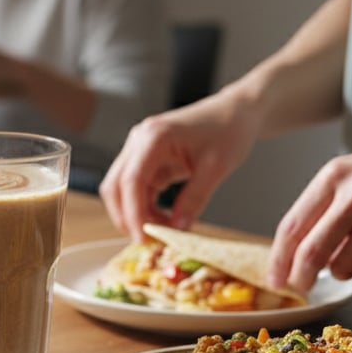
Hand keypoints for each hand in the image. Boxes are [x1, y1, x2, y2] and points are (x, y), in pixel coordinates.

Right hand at [100, 92, 259, 242]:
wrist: (236, 112)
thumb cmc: (229, 131)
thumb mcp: (216, 168)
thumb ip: (194, 199)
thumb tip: (177, 230)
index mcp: (154, 137)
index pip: (131, 181)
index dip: (133, 213)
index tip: (143, 238)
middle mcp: (139, 141)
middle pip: (115, 186)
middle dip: (127, 217)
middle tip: (148, 241)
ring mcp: (139, 149)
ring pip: (121, 189)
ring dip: (136, 213)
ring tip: (164, 229)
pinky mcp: (146, 158)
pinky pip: (136, 188)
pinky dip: (145, 206)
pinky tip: (165, 218)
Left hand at [266, 120, 351, 293]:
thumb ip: (324, 207)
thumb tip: (295, 256)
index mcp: (333, 176)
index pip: (292, 227)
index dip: (278, 260)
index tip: (274, 281)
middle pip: (311, 254)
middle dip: (301, 278)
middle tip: (302, 286)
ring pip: (343, 268)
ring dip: (344, 269)